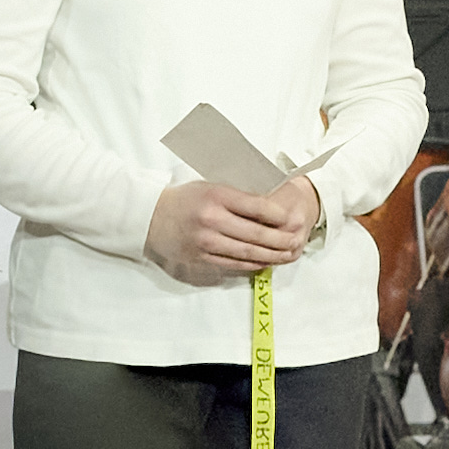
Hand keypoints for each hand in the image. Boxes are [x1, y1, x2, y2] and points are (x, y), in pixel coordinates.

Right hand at [144, 176, 318, 285]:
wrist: (150, 217)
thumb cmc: (185, 198)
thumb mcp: (210, 185)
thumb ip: (238, 195)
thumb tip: (272, 205)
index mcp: (216, 196)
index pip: (257, 206)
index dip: (280, 215)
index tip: (293, 219)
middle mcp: (212, 220)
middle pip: (257, 234)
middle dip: (282, 239)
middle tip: (298, 240)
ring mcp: (206, 242)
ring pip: (248, 252)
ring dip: (273, 255)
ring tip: (289, 254)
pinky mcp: (201, 259)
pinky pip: (234, 264)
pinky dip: (254, 263)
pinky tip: (266, 261)